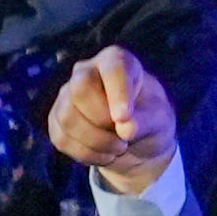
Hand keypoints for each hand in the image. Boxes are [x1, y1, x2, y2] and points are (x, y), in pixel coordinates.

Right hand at [42, 44, 175, 191]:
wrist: (135, 142)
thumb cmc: (149, 120)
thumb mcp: (159, 119)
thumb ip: (145, 121)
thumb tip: (125, 129)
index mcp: (115, 61)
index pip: (111, 69)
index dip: (117, 94)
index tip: (124, 118)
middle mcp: (86, 72)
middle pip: (80, 89)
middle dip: (102, 119)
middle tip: (124, 135)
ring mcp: (66, 96)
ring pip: (68, 117)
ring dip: (96, 141)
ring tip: (119, 147)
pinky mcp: (56, 120)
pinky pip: (62, 138)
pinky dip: (86, 153)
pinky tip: (103, 154)